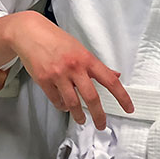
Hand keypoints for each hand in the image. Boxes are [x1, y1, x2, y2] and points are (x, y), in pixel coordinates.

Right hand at [6, 11, 132, 128]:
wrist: (30, 33)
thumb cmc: (56, 40)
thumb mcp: (80, 49)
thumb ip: (96, 66)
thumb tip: (115, 75)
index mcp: (87, 59)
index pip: (109, 80)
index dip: (122, 96)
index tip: (128, 108)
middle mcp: (74, 67)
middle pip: (91, 97)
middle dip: (99, 116)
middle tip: (102, 125)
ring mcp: (58, 75)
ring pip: (73, 103)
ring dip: (78, 115)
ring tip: (82, 120)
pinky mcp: (44, 80)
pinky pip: (56, 100)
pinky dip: (62, 106)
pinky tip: (64, 106)